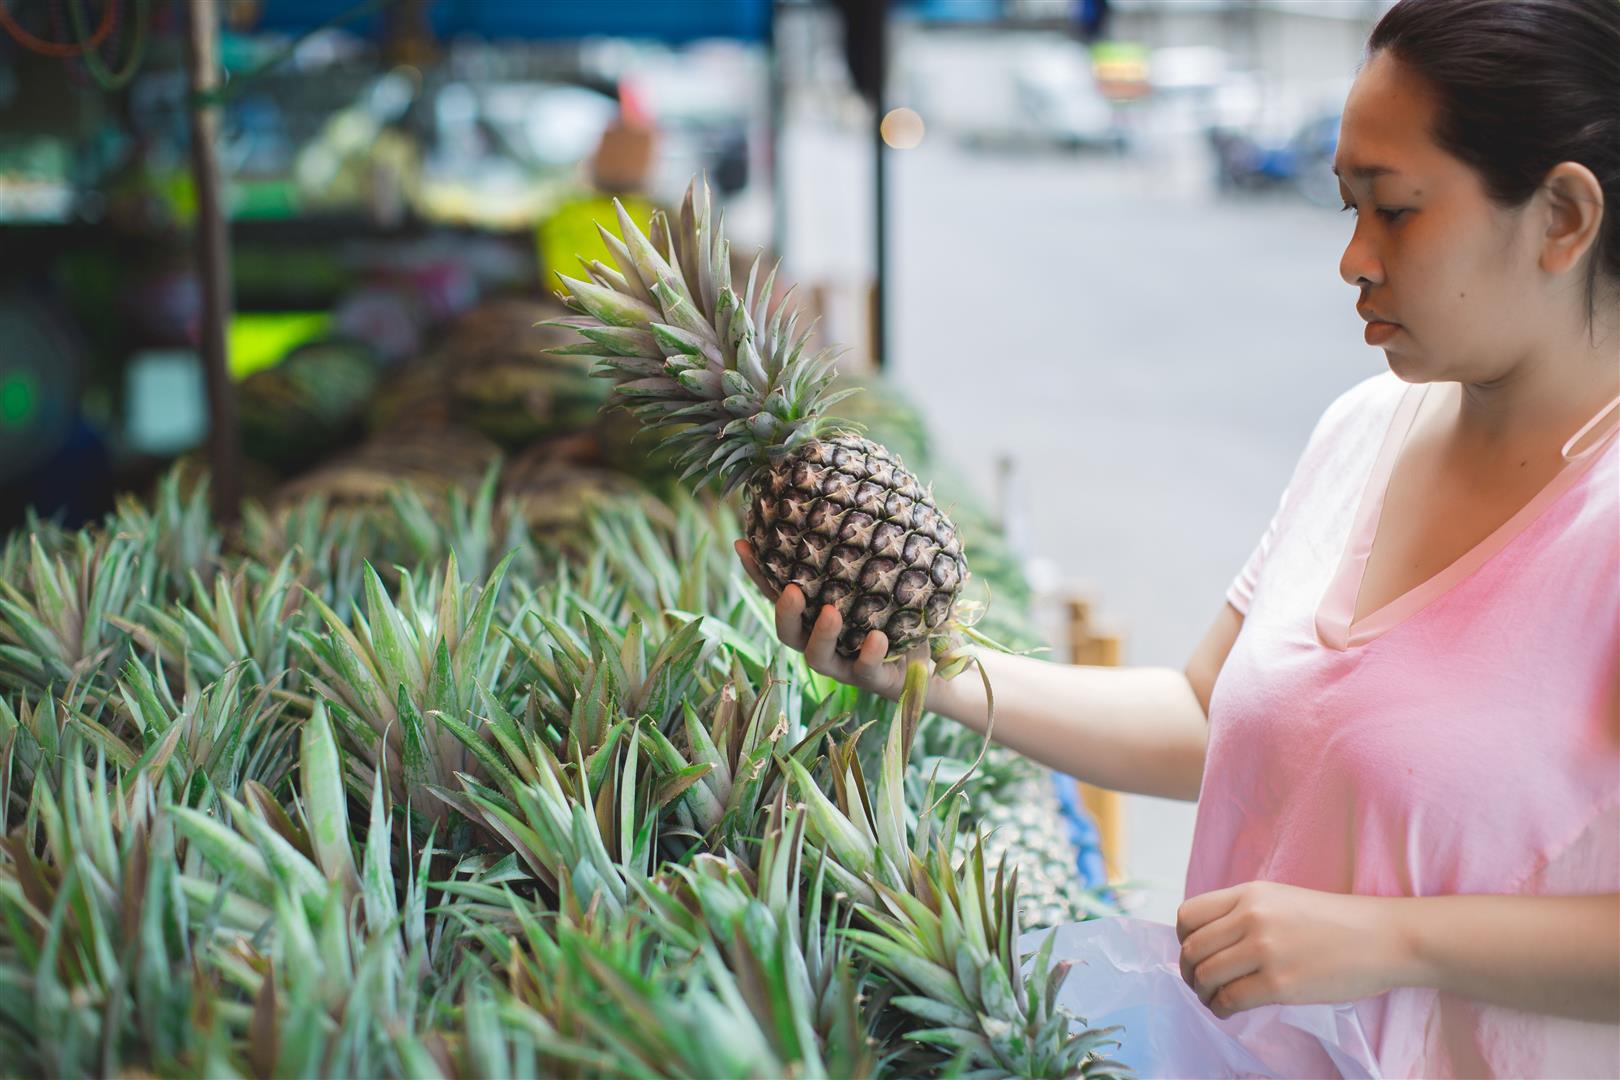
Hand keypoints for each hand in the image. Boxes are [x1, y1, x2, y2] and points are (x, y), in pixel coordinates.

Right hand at [733, 539, 923, 700]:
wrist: (936, 665)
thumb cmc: (904, 616)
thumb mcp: (886, 581)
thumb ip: (870, 552)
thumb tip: (867, 496)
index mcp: (816, 616)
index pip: (779, 595)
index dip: (758, 574)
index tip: (742, 544)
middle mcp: (823, 642)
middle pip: (788, 632)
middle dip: (783, 611)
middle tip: (791, 589)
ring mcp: (845, 665)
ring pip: (817, 658)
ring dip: (821, 635)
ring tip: (830, 612)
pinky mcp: (874, 681)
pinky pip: (866, 671)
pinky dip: (870, 654)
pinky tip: (877, 638)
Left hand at [1176, 880, 1407, 1019]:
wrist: (1382, 938)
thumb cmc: (1333, 922)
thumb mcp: (1280, 899)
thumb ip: (1243, 913)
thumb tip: (1208, 941)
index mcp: (1249, 894)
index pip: (1189, 915)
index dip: (1183, 940)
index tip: (1195, 953)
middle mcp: (1251, 918)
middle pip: (1192, 949)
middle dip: (1188, 971)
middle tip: (1200, 984)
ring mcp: (1265, 950)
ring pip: (1206, 976)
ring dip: (1203, 993)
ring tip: (1214, 999)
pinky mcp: (1280, 984)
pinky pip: (1230, 1000)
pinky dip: (1221, 1009)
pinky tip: (1228, 1010)